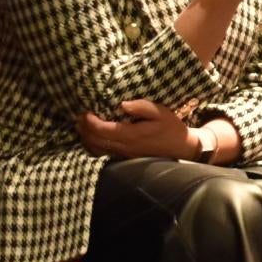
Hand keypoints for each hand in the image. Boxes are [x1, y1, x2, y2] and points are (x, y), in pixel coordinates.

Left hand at [73, 97, 203, 159]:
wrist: (182, 148)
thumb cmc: (171, 128)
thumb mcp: (161, 112)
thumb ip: (141, 107)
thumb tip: (122, 104)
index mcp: (132, 135)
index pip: (103, 130)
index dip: (90, 121)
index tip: (85, 111)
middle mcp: (125, 147)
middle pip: (95, 140)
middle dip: (84, 128)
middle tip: (79, 116)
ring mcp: (124, 154)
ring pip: (96, 149)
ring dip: (86, 138)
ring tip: (81, 125)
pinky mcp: (124, 157)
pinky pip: (102, 153)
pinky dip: (92, 145)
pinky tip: (91, 136)